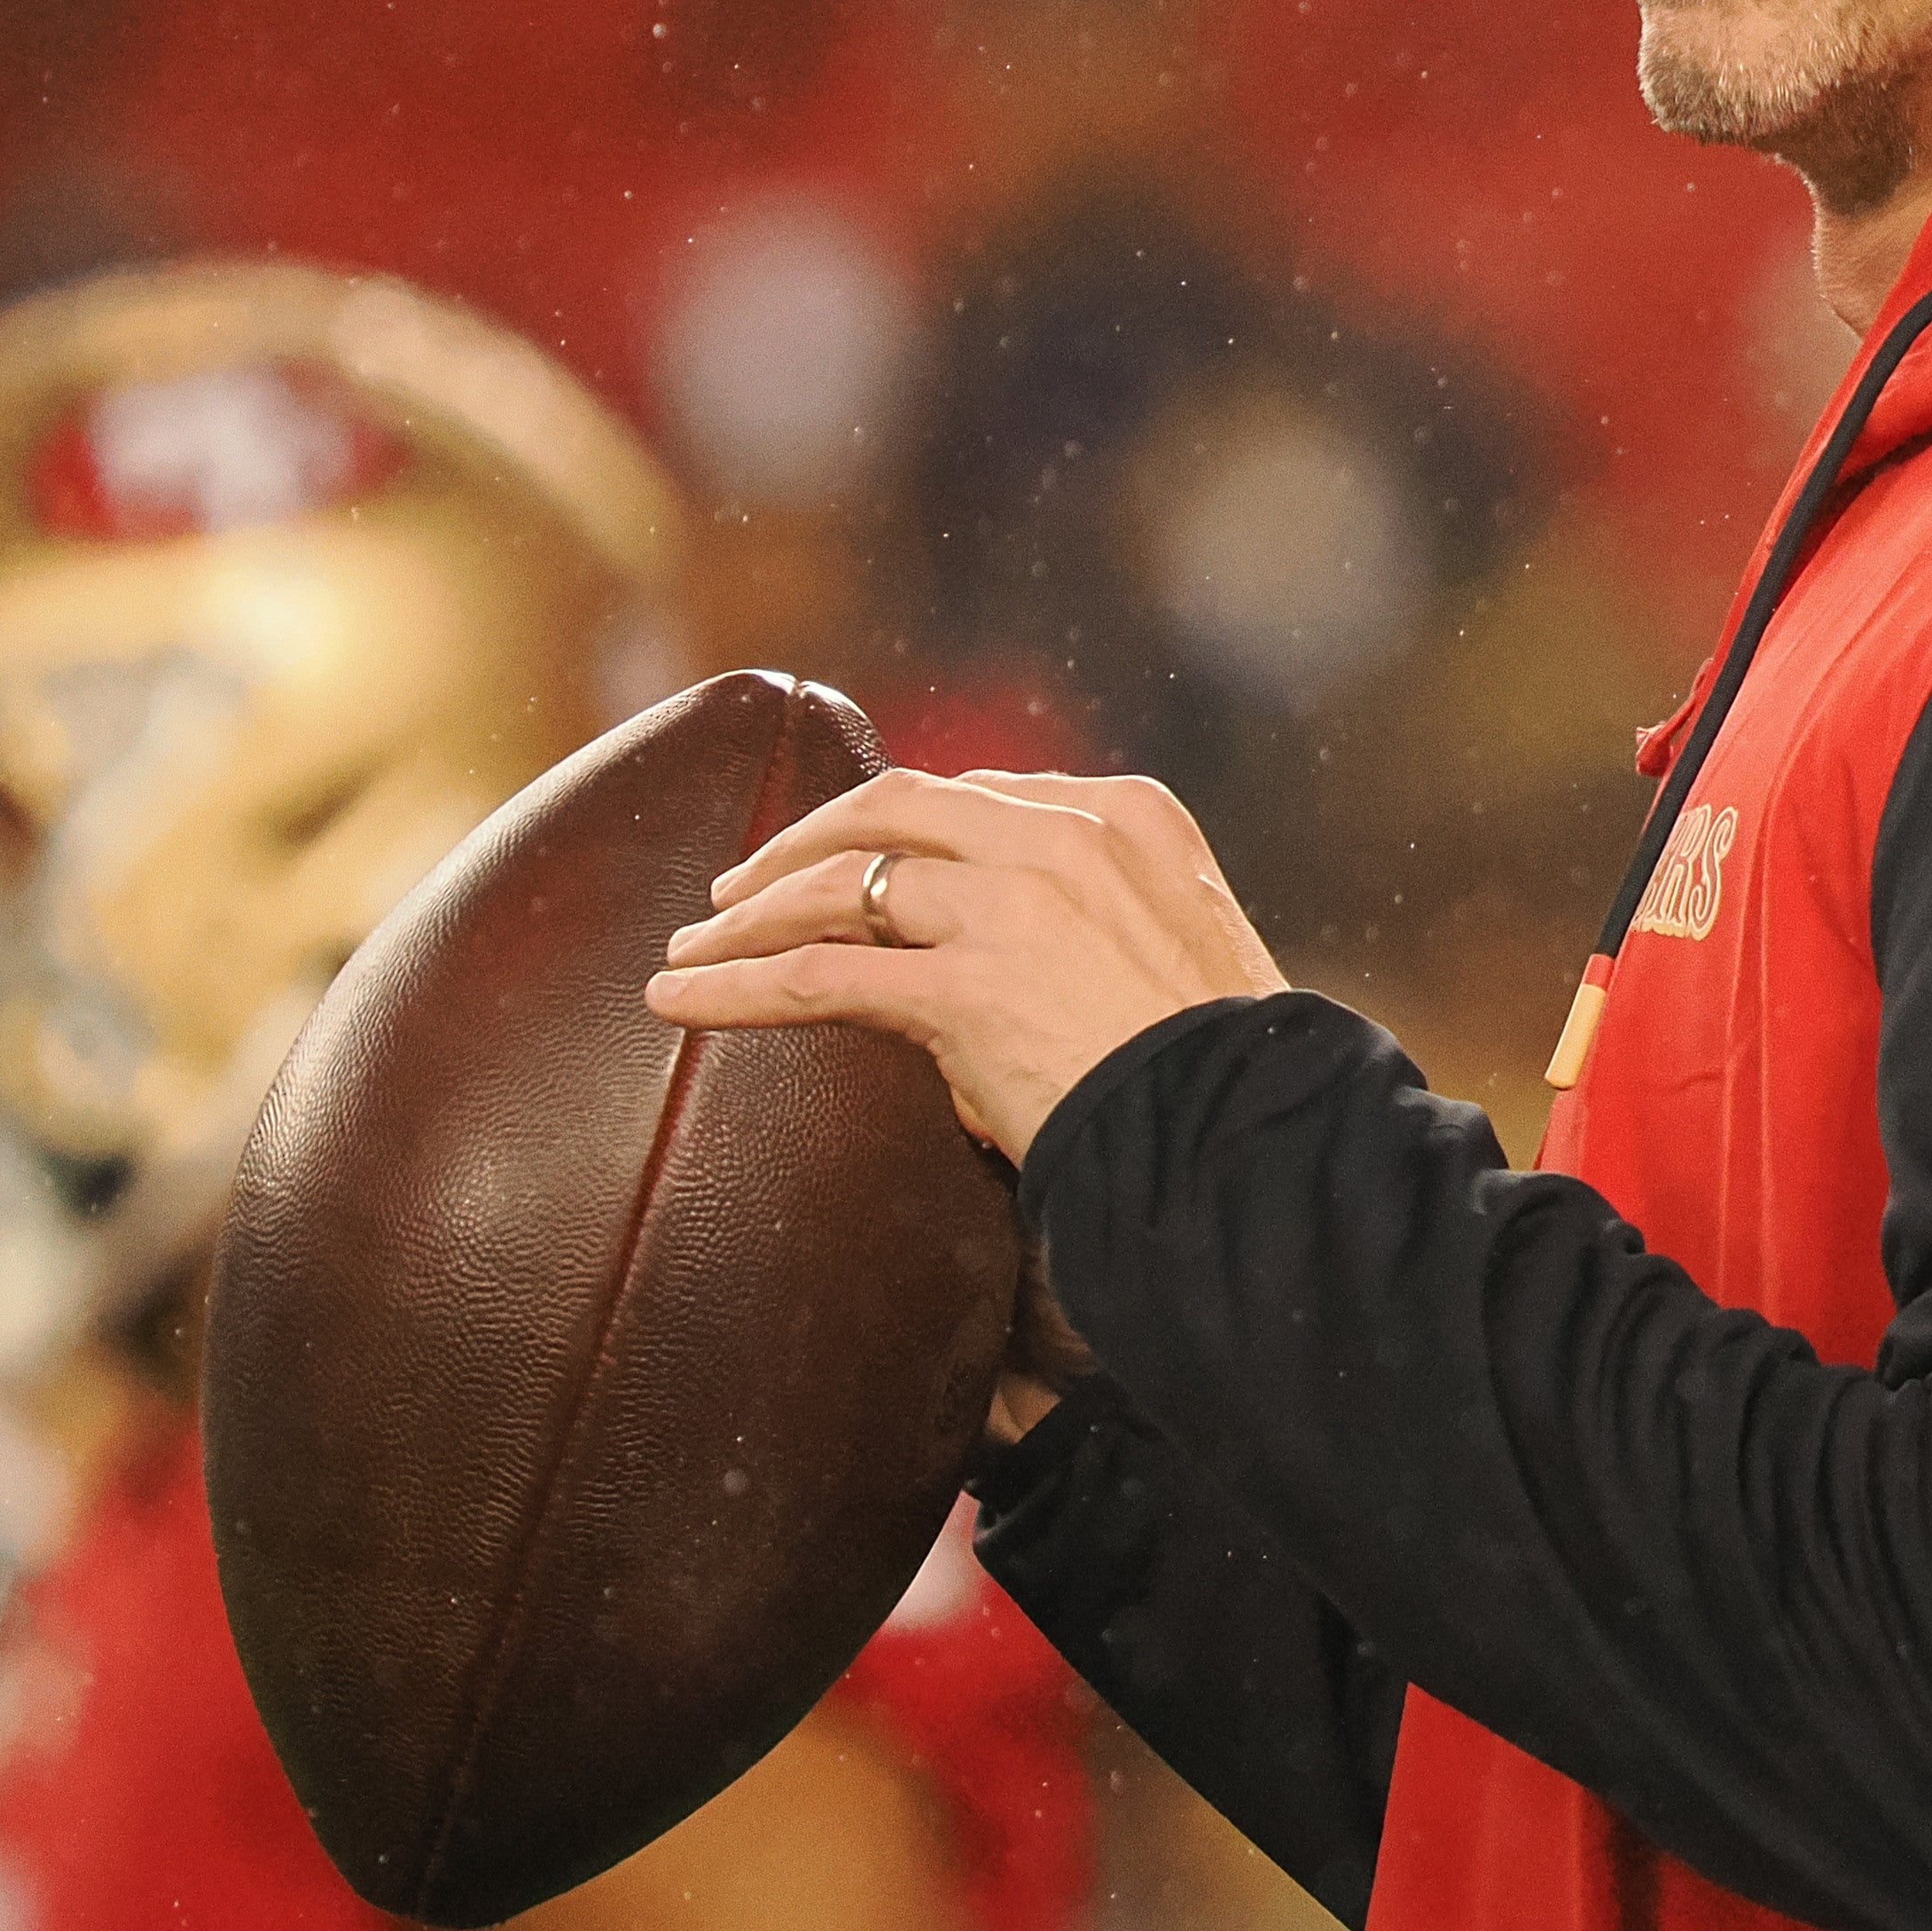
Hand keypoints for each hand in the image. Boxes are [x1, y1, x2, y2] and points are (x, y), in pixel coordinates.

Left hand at [643, 768, 1280, 1164]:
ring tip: (693, 948)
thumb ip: (1107, 921)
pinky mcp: (967, 985)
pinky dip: (736, 983)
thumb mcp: (1187, 949)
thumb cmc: (1228, 1073)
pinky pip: (819, 975)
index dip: (895, 825)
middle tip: (741, 886)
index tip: (851, 854)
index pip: (980, 795)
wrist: (1250, 1135)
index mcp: (1131, 816)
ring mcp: (1014, 903)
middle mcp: (1067, 837)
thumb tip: (1009, 968)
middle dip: (804, 841)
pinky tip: (681, 1000)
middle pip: (893, 810)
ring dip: (750, 914)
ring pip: (841, 883)